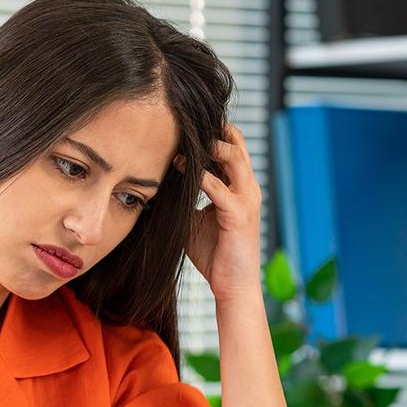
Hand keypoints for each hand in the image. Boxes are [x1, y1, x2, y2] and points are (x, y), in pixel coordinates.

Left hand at [179, 122, 264, 301]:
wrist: (232, 286)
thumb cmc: (214, 254)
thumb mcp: (194, 220)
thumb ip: (184, 200)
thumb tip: (158, 187)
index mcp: (240, 187)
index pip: (231, 148)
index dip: (211, 133)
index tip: (183, 125)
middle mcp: (248, 188)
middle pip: (236, 143)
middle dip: (213, 128)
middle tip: (183, 120)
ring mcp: (246, 200)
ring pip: (233, 157)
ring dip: (208, 146)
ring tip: (183, 140)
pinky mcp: (239, 215)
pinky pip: (219, 187)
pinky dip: (199, 176)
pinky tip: (179, 169)